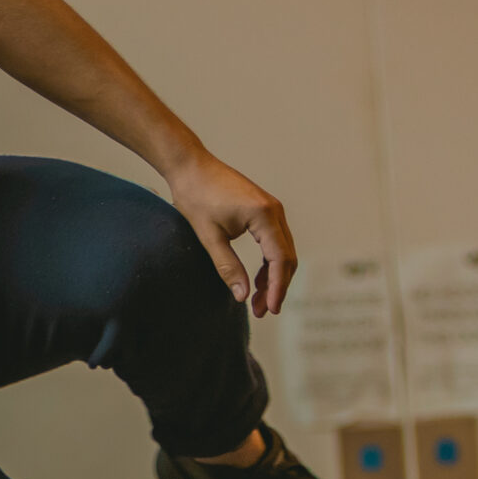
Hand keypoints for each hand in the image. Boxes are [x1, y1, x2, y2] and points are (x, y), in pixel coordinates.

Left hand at [165, 151, 297, 315]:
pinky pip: (275, 242)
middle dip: (277, 287)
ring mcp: (272, 209)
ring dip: (274, 277)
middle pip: (287, 257)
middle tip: (263, 312)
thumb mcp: (209, 236)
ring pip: (283, 251)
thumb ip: (227, 267)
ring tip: (259, 302)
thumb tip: (243, 296)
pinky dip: (270, 263)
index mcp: (263, 215)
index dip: (277, 287)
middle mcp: (274, 210)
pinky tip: (259, 281)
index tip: (270, 309)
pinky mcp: (265, 210)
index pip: (279, 259)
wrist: (191, 166)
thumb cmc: (196, 197)